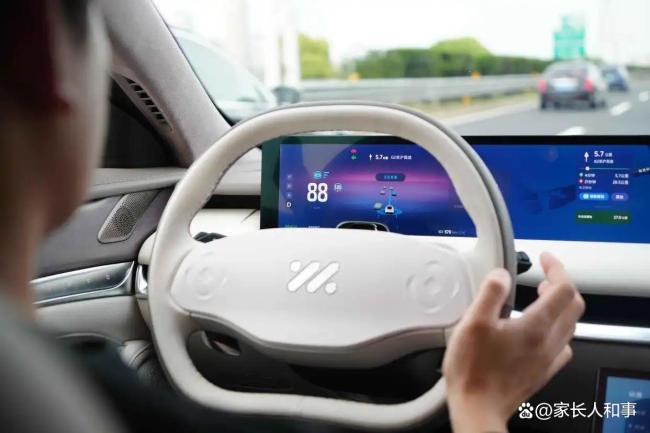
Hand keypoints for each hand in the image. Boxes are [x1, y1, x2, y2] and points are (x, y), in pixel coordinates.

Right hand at [442, 253, 584, 432]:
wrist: (477, 407)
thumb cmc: (473, 369)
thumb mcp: (473, 323)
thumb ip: (491, 293)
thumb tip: (502, 275)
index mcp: (535, 326)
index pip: (563, 288)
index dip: (556, 268)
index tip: (544, 259)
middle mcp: (548, 342)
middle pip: (573, 306)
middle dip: (561, 285)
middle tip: (544, 276)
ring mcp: (548, 359)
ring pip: (569, 325)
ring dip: (560, 307)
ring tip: (540, 298)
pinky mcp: (542, 372)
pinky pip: (562, 347)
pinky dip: (557, 332)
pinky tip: (541, 333)